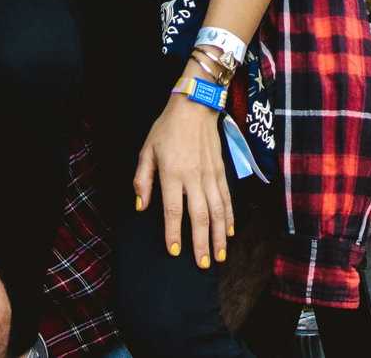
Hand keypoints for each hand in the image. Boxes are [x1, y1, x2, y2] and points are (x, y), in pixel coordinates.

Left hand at [134, 89, 232, 269]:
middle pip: (200, 215)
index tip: (175, 252)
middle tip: (204, 264)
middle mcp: (194, 176)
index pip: (173, 209)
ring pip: (218, 210)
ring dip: (220, 235)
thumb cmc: (167, 128)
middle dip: (202, 242)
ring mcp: (211, 175)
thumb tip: (140, 206)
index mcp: (173, 172)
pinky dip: (230, 217)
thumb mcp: (147, 150)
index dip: (174, 232)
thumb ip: (142, 179)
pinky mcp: (221, 171)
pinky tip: (230, 232)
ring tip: (220, 255)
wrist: (196, 105)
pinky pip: (227, 198)